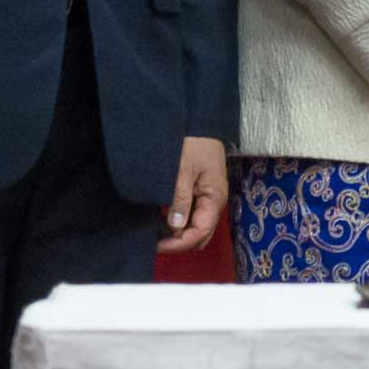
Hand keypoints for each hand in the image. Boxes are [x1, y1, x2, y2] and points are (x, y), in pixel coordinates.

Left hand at [159, 136, 227, 254]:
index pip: (200, 232)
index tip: (155, 245)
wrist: (200, 123)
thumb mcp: (183, 170)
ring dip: (178, 234)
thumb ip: (181, 198)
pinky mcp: (201, 194)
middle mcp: (214, 203)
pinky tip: (161, 221)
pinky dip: (178, 223)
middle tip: (153, 242)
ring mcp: (209, 199)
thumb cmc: (193, 144)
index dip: (179, 243)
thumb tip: (176, 227)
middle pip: (201, 235)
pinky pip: (192, 216)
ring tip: (154, 233)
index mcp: (214, 199)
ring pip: (196, 227)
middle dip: (179, 243)